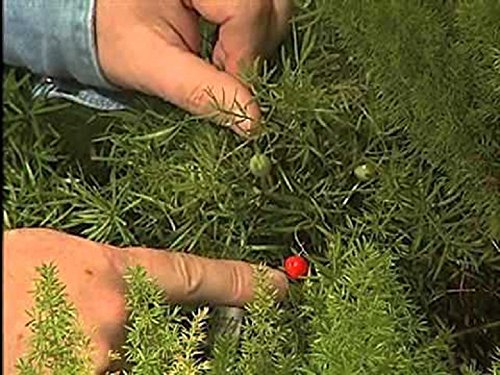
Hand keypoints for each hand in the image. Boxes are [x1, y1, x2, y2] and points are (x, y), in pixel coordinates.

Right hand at [3, 228, 288, 373]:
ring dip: (105, 354)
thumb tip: (140, 299)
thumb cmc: (2, 272)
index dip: (242, 282)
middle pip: (167, 340)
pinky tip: (56, 346)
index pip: (196, 275)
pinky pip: (114, 369)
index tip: (280, 286)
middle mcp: (113, 321)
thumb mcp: (58, 258)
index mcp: (112, 275)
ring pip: (134, 363)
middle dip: (152, 340)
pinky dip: (91, 359)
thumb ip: (109, 278)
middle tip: (93, 328)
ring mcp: (94, 361)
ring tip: (59, 334)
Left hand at [95, 0, 291, 136]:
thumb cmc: (115, 37)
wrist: (100, 19)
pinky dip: (255, 37)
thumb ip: (200, 92)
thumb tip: (254, 123)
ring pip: (276, 8)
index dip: (243, 57)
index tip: (223, 87)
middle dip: (253, 51)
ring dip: (258, 45)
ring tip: (222, 61)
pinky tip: (227, 50)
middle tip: (222, 72)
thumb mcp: (151, 67)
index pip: (248, 8)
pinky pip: (267, 10)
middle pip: (272, 6)